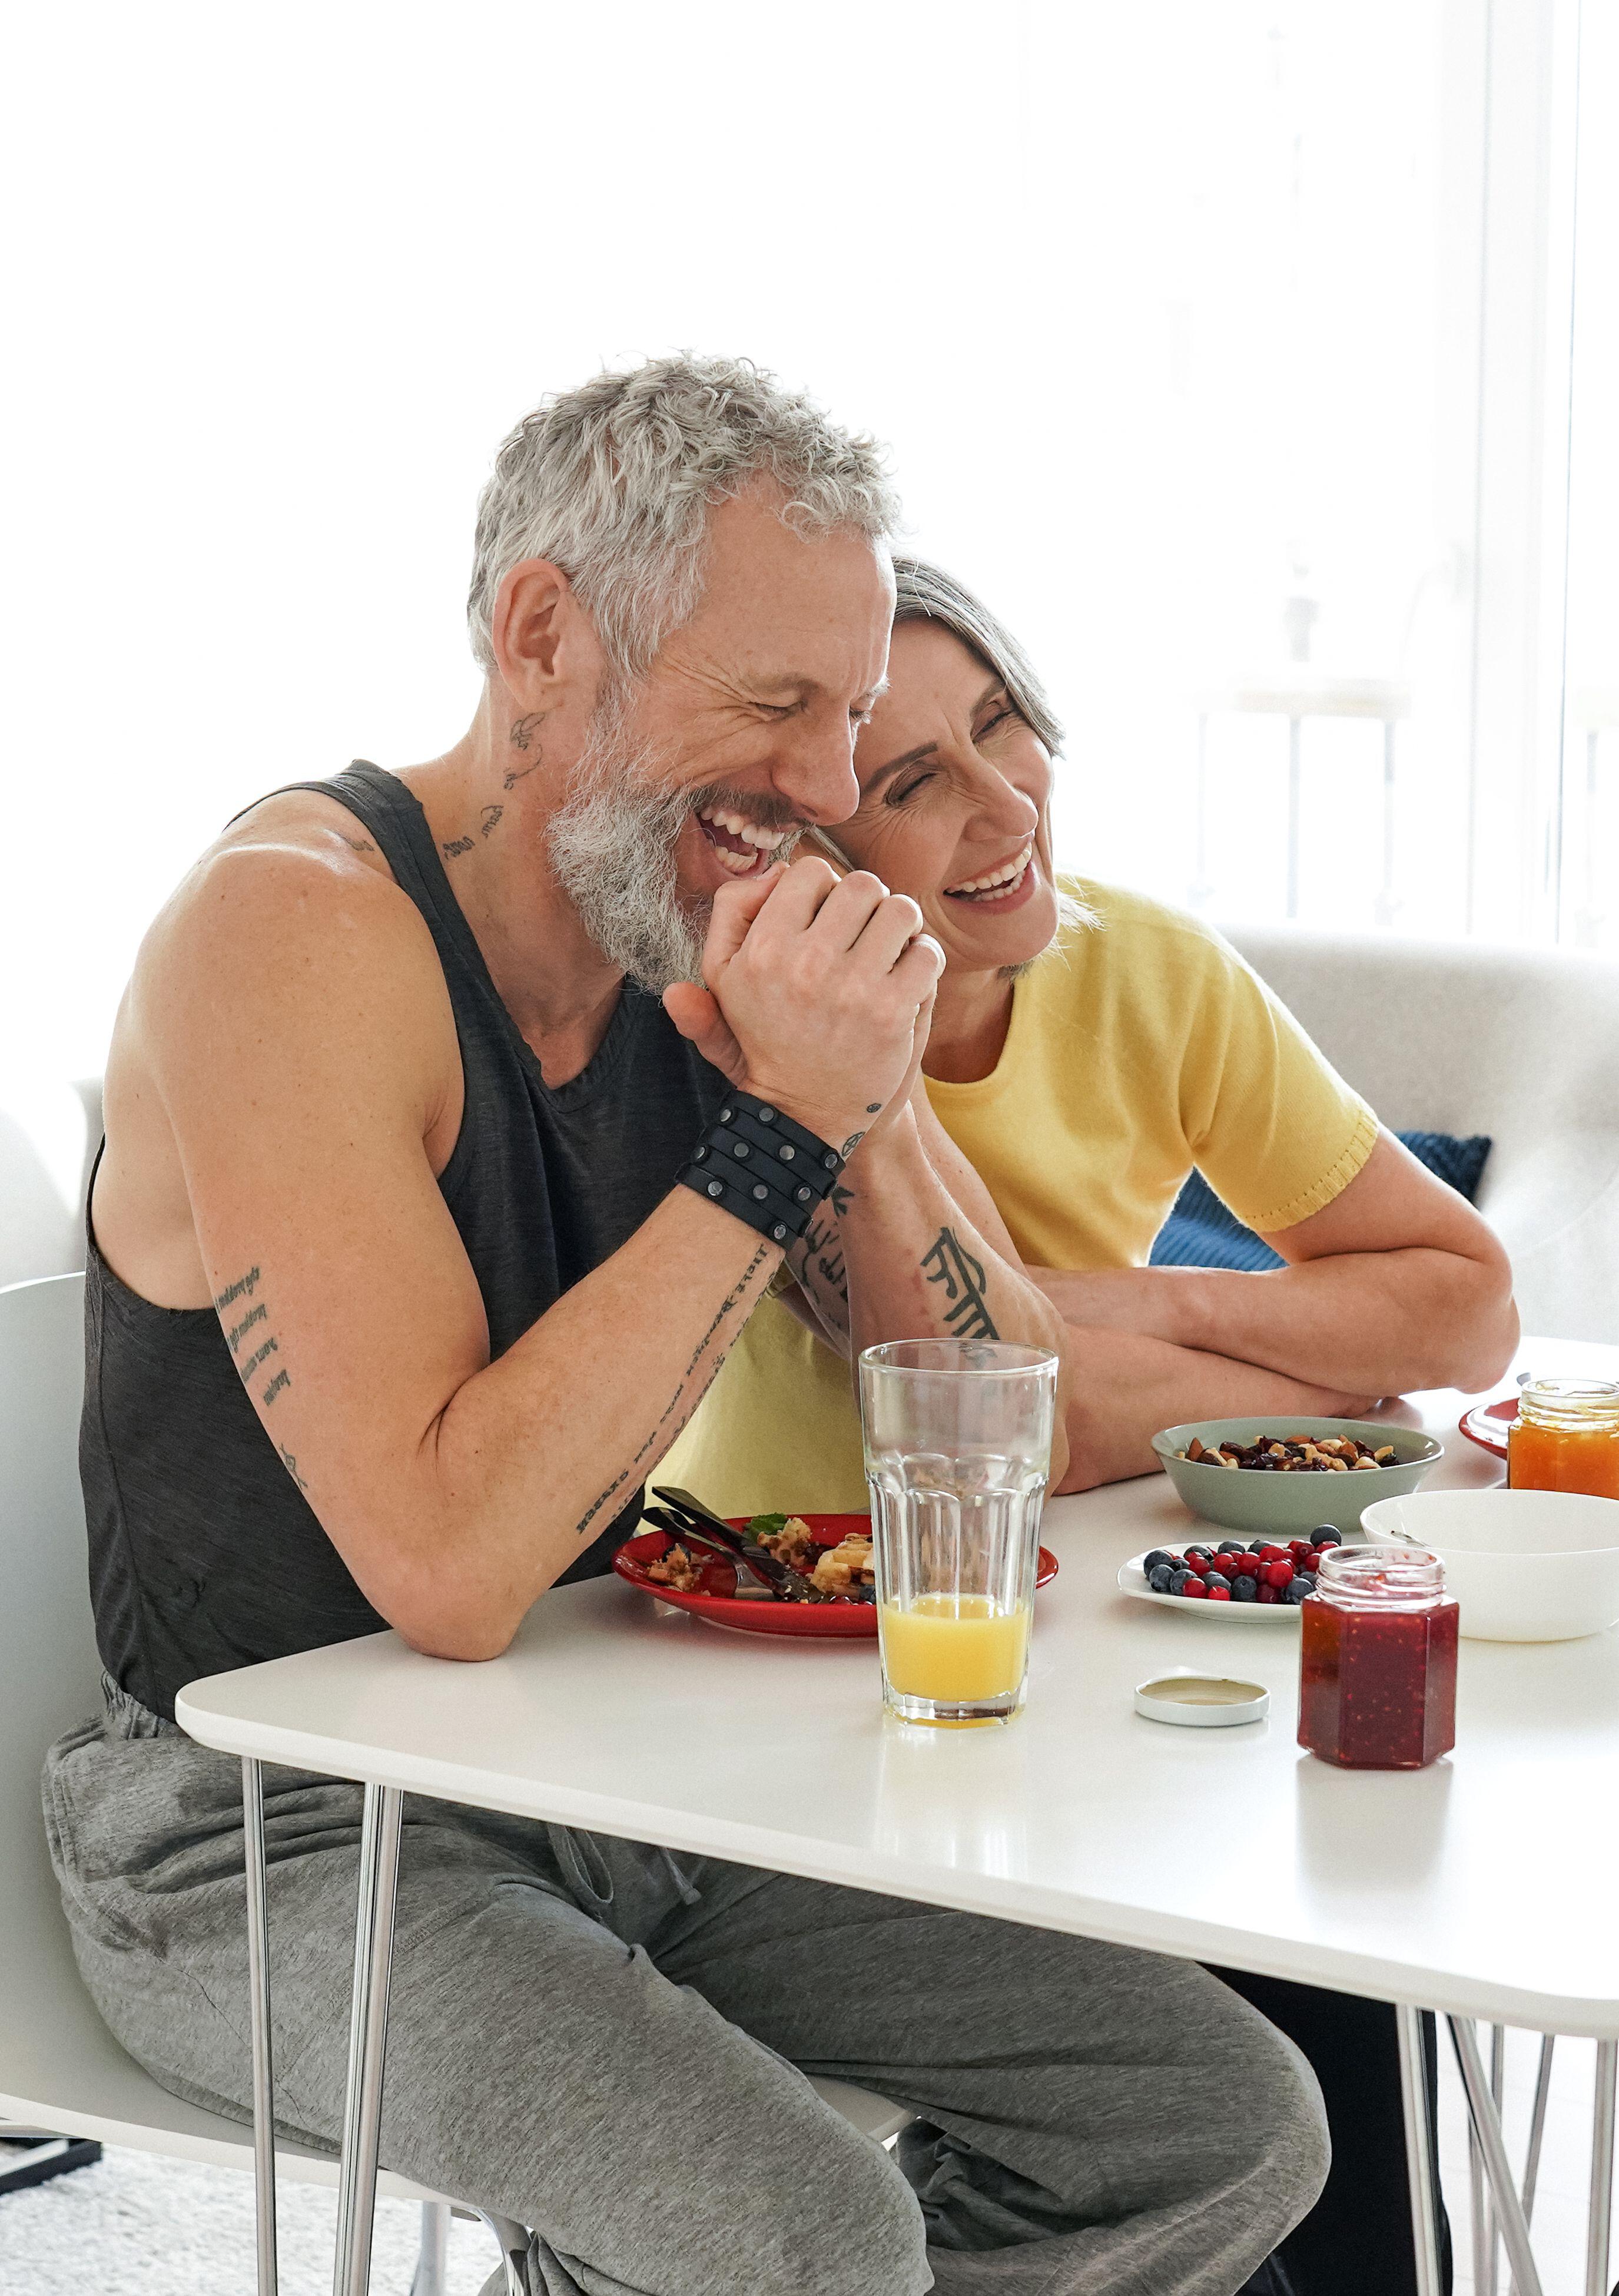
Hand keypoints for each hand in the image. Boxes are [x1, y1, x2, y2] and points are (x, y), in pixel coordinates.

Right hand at [663, 856, 942, 1147]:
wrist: (805, 1113)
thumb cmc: (767, 1038)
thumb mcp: (723, 982)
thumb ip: (728, 916)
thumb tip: (770, 872)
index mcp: (761, 949)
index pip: (809, 871)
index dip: (823, 889)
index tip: (826, 919)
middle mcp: (803, 964)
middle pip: (861, 883)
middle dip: (868, 903)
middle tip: (864, 934)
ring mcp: (850, 988)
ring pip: (901, 909)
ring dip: (902, 926)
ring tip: (889, 951)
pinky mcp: (890, 1013)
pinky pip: (927, 951)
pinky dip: (924, 960)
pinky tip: (907, 979)